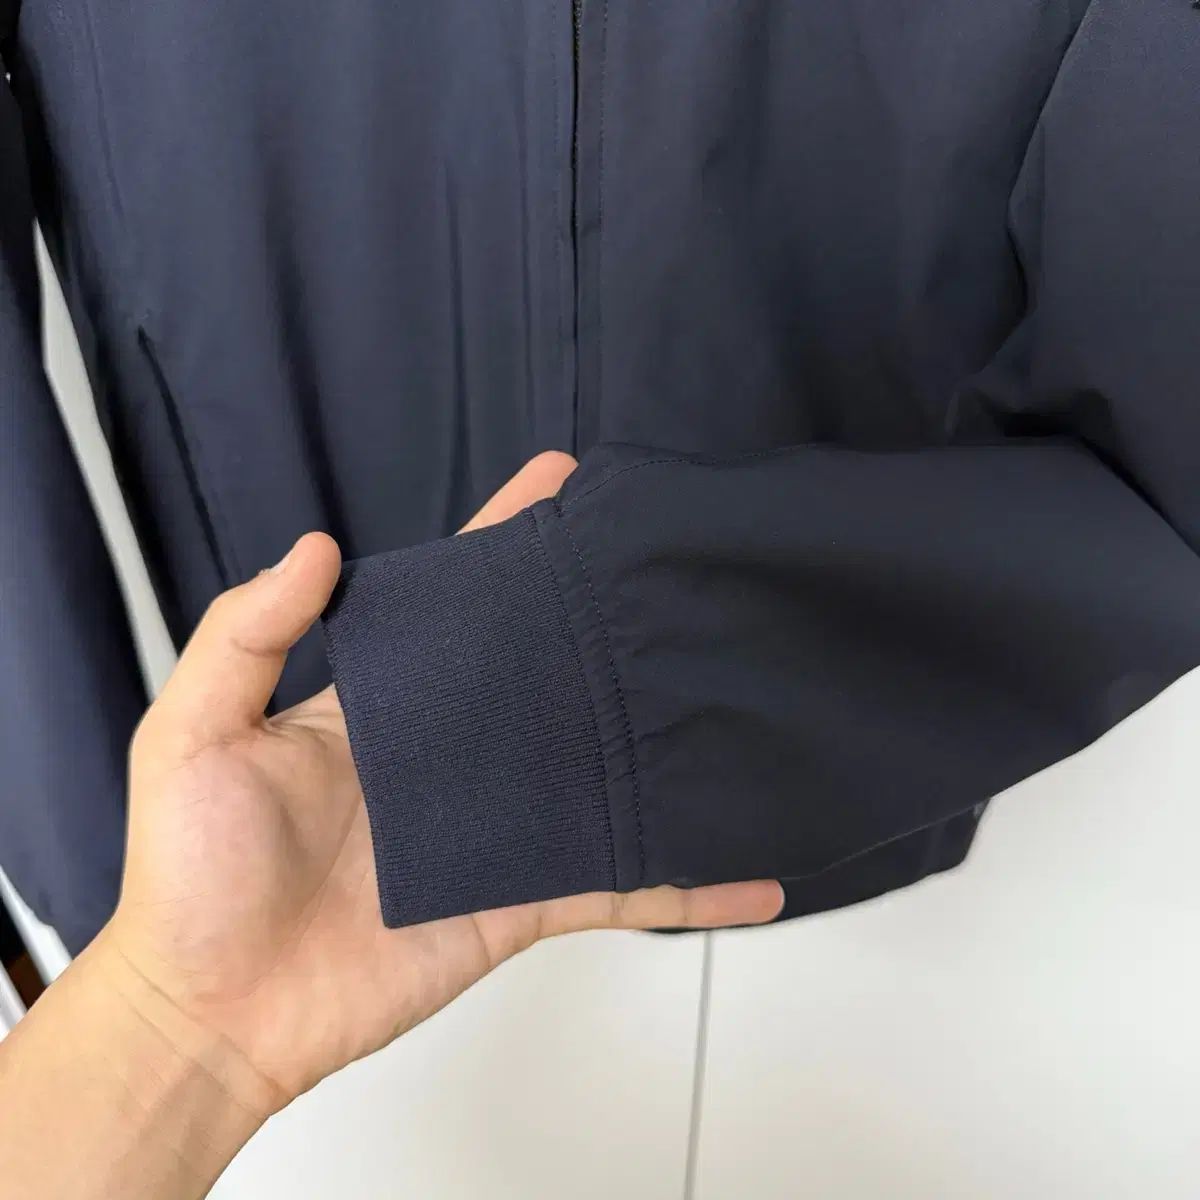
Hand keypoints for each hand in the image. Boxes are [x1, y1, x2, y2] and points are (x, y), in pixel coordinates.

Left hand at [103, 451, 782, 1119]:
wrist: (215, 1017)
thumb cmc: (189, 876)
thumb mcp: (192, 735)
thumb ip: (245, 636)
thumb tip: (320, 545)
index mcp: (382, 706)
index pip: (453, 602)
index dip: (505, 539)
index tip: (562, 480)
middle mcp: (447, 755)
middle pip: (542, 671)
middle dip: (601, 619)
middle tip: (671, 567)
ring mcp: (492, 828)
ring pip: (595, 770)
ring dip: (659, 741)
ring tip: (732, 691)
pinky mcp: (518, 903)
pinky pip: (614, 887)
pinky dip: (684, 887)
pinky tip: (750, 876)